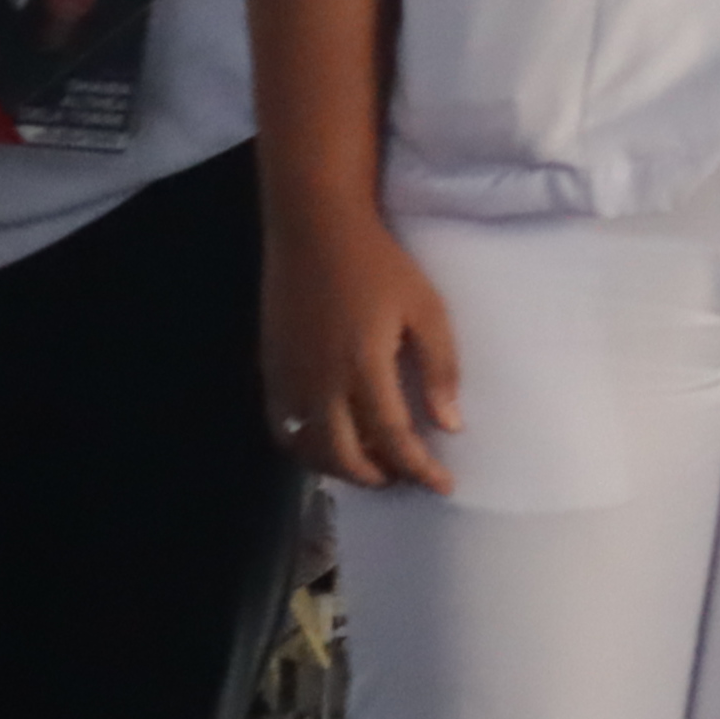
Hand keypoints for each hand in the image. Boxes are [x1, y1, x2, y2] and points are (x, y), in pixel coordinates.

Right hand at [261, 204, 460, 492]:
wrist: (314, 232)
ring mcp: (288, 382)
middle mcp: (319, 385)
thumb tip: (449, 425)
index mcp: (363, 368)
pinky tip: (332, 447)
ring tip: (377, 467)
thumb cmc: (381, 265)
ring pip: (311, 451)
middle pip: (346, 457)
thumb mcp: (427, 308)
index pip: (394, 437)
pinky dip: (308, 451)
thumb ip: (440, 368)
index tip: (444, 486)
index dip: (420, 468)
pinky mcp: (269, 374)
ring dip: (344, 469)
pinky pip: (283, 431)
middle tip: (409, 477)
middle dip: (381, 476)